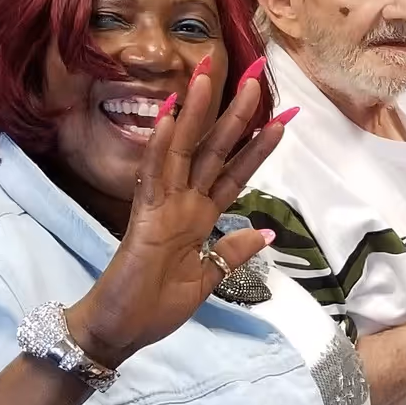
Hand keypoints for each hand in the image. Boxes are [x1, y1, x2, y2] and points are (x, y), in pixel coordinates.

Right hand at [67, 58, 288, 367]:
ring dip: (195, 113)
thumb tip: (265, 232)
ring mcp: (162, 206)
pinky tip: (169, 118)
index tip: (284, 117)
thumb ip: (233, 252)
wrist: (121, 330)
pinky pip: (153, 177)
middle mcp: (183, 202)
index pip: (235, 172)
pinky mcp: (143, 218)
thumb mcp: (209, 278)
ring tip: (207, 76)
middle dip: (235, 112)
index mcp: (200, 216)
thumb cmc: (156, 306)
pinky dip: (161, 147)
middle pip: (213, 149)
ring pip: (183, 151)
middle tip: (256, 75)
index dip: (259, 146)